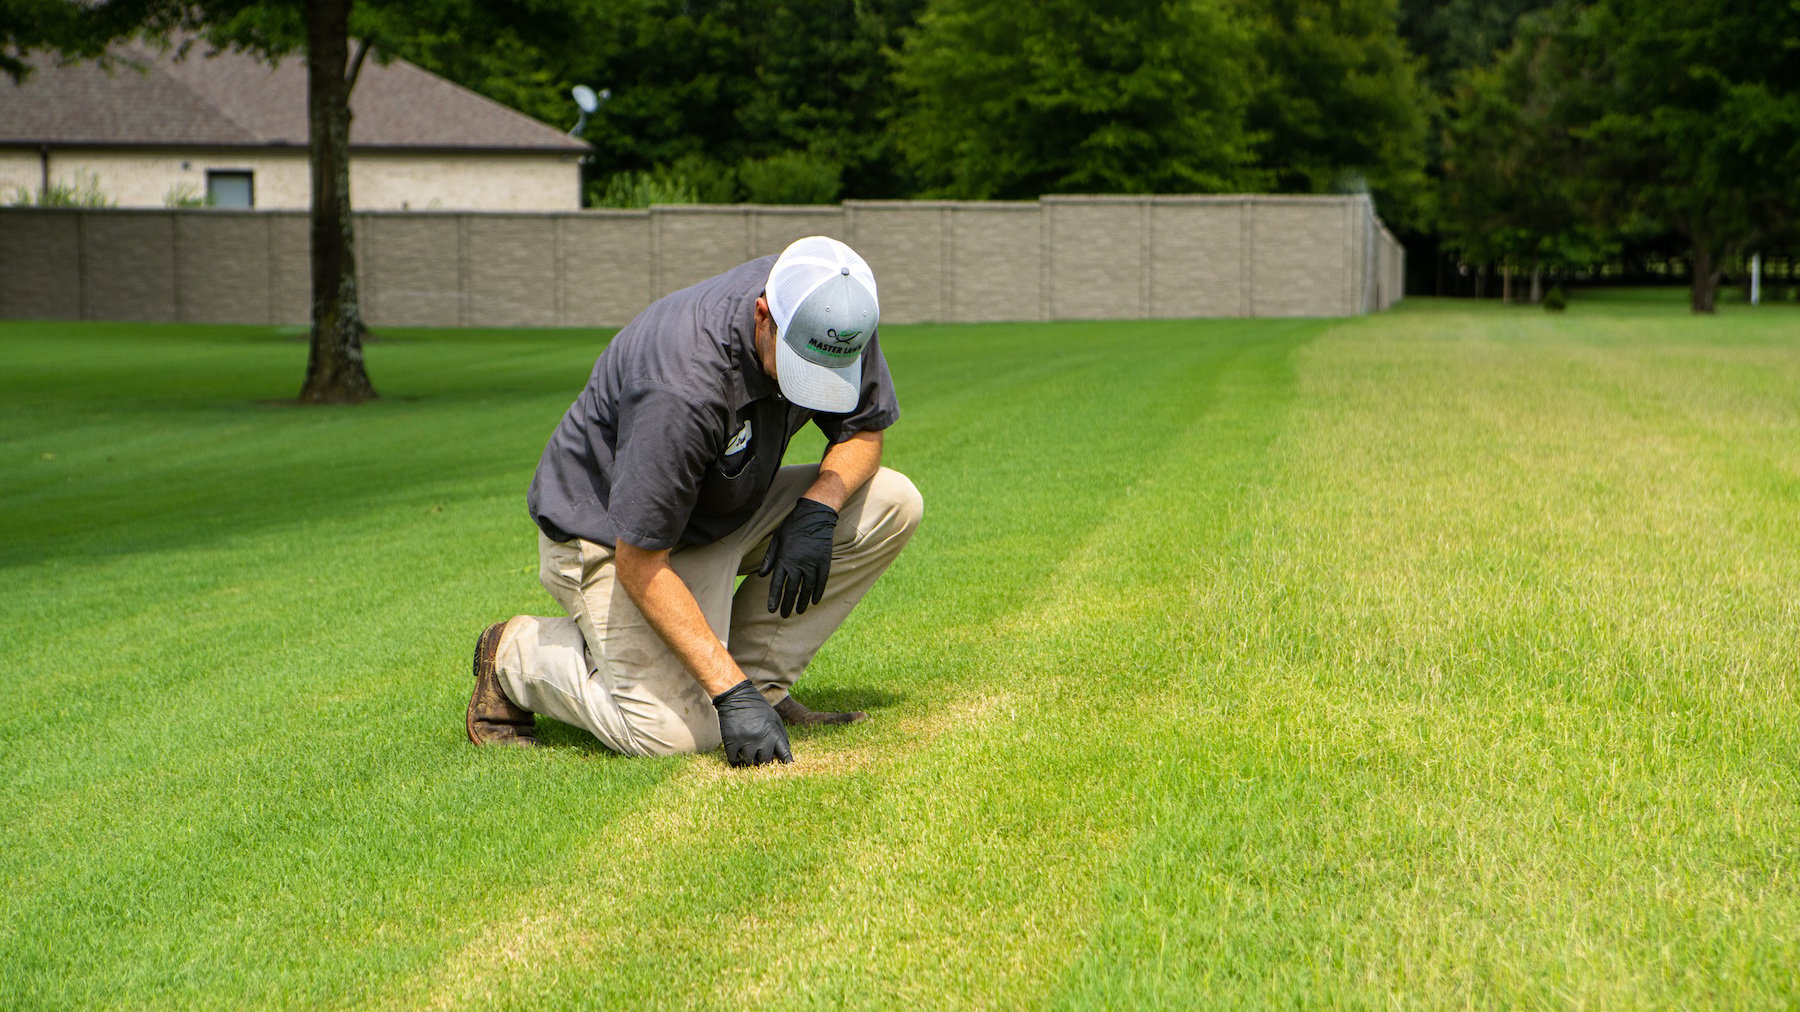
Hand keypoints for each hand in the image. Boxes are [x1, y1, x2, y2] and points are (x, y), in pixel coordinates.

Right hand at [712, 681, 793, 766]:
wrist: (736, 697)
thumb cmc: (757, 708)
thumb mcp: (774, 717)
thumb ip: (781, 734)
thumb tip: (786, 751)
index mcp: (773, 733)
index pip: (784, 754)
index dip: (786, 762)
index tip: (787, 766)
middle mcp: (761, 739)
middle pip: (765, 760)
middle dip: (763, 758)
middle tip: (760, 754)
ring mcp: (745, 741)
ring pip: (749, 762)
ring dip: (749, 759)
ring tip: (748, 752)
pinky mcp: (731, 742)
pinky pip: (734, 760)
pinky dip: (735, 760)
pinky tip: (737, 755)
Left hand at [758, 497, 836, 616]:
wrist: (814, 515)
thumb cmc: (793, 526)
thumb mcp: (776, 539)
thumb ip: (769, 558)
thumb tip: (761, 575)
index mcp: (784, 559)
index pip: (777, 584)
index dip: (774, 598)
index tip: (772, 609)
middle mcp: (798, 564)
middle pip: (792, 589)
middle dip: (787, 604)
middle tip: (785, 615)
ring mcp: (812, 564)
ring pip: (807, 588)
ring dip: (802, 601)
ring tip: (799, 611)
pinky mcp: (824, 562)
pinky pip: (821, 581)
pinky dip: (818, 592)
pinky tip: (815, 601)